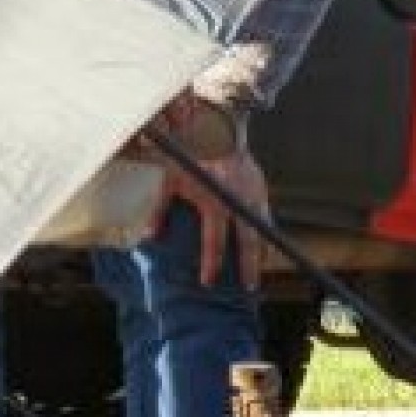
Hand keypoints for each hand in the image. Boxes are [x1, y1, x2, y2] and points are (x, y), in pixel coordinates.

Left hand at [147, 145, 267, 288]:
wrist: (215, 128)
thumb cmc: (189, 155)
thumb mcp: (169, 181)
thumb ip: (159, 210)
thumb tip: (149, 237)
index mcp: (214, 203)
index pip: (215, 243)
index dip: (211, 265)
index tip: (208, 282)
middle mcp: (237, 202)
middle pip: (248, 243)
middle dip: (248, 267)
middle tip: (249, 287)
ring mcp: (253, 194)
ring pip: (262, 230)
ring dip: (260, 252)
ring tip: (258, 269)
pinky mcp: (261, 187)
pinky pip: (265, 215)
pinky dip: (264, 231)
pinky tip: (263, 245)